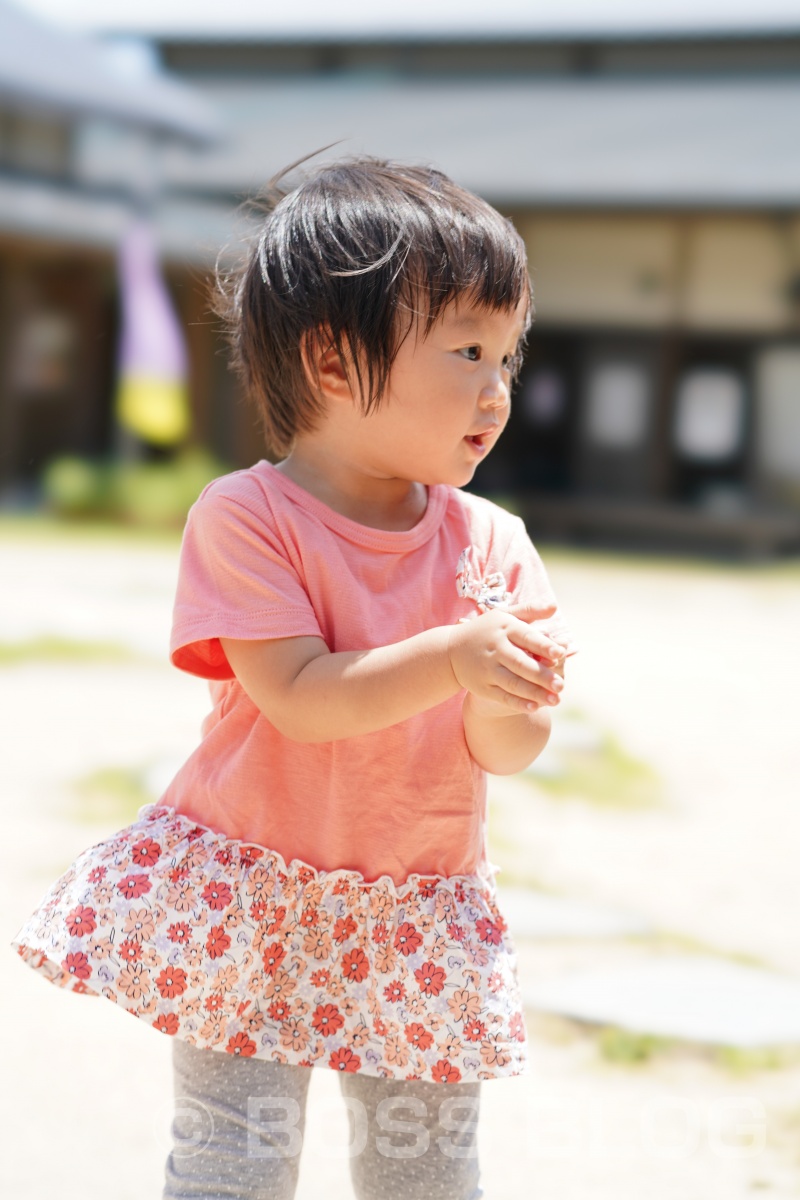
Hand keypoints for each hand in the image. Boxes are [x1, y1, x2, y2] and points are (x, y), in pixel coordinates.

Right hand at [447, 604, 564, 715]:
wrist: (451, 650)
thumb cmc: (487, 630)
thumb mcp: (505, 616)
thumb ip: (530, 610)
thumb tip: (555, 606)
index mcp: (505, 628)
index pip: (527, 637)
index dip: (543, 645)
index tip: (560, 653)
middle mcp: (495, 648)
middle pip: (521, 663)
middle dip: (541, 675)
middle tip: (561, 685)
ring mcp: (487, 669)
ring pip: (513, 683)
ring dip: (534, 693)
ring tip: (555, 700)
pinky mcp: (482, 686)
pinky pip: (502, 696)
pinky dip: (518, 702)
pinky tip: (534, 707)